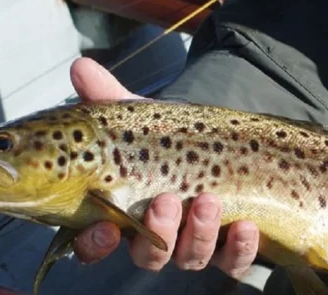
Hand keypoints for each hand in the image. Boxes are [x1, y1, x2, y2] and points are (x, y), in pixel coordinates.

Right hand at [68, 57, 259, 277]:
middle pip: (147, 255)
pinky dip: (240, 248)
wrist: (225, 146)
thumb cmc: (171, 140)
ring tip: (209, 200)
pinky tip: (246, 226)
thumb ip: (110, 98)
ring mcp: (195, 245)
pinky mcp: (232, 250)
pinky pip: (235, 262)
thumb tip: (80, 66)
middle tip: (166, 201)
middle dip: (156, 233)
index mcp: (125, 213)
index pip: (97, 242)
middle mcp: (157, 237)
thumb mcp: (141, 118)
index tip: (104, 226)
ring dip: (198, 234)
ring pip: (190, 257)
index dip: (96, 242)